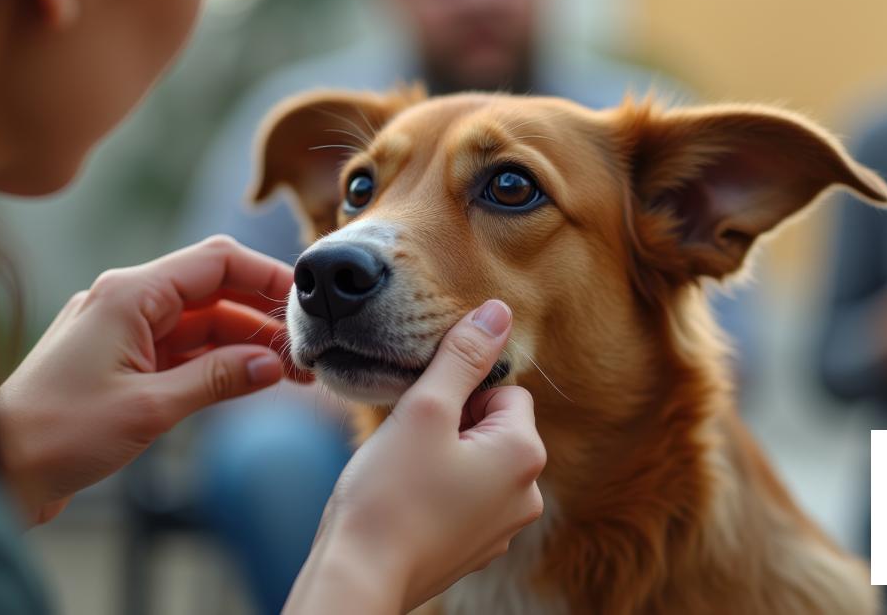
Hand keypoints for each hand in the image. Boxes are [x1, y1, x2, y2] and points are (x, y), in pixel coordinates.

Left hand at [0, 236, 301, 523]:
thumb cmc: (58, 433)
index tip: (305, 301)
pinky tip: (250, 380)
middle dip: (262, 317)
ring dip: (243, 344)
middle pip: (213, 292)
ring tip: (290, 373)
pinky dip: (216, 362)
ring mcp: (122, 330)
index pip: (215, 261)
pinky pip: (181, 350)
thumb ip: (216, 380)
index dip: (266, 275)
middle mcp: (126, 301)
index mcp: (129, 294)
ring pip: (200, 324)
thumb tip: (272, 364)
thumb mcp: (149, 407)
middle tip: (307, 350)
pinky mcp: (120, 360)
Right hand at [285, 300, 546, 613]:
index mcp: (525, 455)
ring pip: (474, 460)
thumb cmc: (389, 493)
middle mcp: (527, 494)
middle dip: (450, 423)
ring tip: (403, 472)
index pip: (502, 391)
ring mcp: (503, 527)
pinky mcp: (474, 548)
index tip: (421, 413)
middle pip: (491, 426)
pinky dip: (436, 490)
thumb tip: (498, 311)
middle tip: (407, 442)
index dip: (456, 391)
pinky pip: (462, 497)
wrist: (359, 576)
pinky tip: (404, 501)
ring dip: (441, 454)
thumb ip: (463, 356)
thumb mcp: (425, 408)